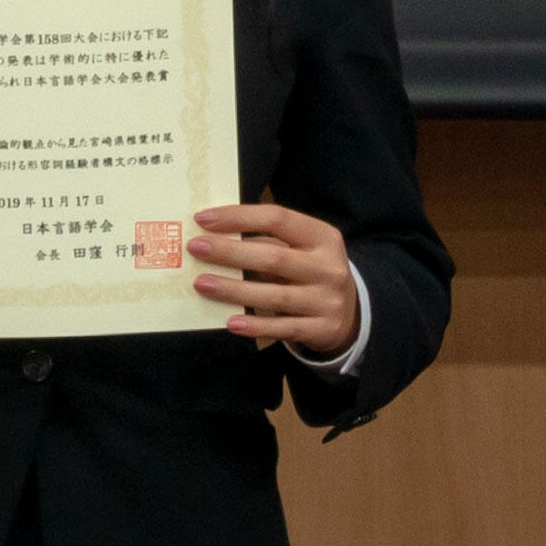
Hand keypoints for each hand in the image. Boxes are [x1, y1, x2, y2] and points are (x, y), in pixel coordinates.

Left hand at [190, 203, 356, 353]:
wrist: (349, 313)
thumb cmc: (310, 272)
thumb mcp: (301, 250)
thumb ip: (268, 242)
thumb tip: (214, 236)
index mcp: (323, 237)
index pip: (278, 219)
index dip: (240, 217)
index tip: (203, 219)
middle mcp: (330, 267)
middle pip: (274, 257)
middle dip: (230, 252)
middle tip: (195, 248)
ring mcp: (328, 300)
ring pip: (275, 295)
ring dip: (234, 290)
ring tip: (201, 284)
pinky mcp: (322, 329)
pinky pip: (283, 328)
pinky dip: (256, 326)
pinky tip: (230, 322)